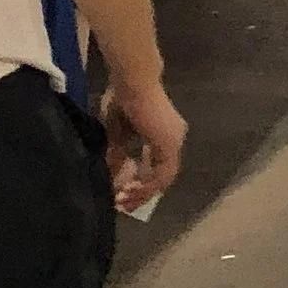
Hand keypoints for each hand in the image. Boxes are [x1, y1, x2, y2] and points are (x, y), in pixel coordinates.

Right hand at [102, 72, 186, 211]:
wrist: (132, 82)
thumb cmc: (124, 100)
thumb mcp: (117, 133)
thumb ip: (118, 153)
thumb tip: (113, 175)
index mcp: (163, 134)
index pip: (156, 164)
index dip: (141, 181)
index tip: (122, 193)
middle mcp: (173, 139)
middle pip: (161, 175)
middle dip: (141, 192)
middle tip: (123, 204)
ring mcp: (174, 142)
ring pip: (163, 178)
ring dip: (143, 192)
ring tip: (125, 202)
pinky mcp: (169, 145)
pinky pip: (162, 174)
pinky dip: (147, 186)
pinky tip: (131, 192)